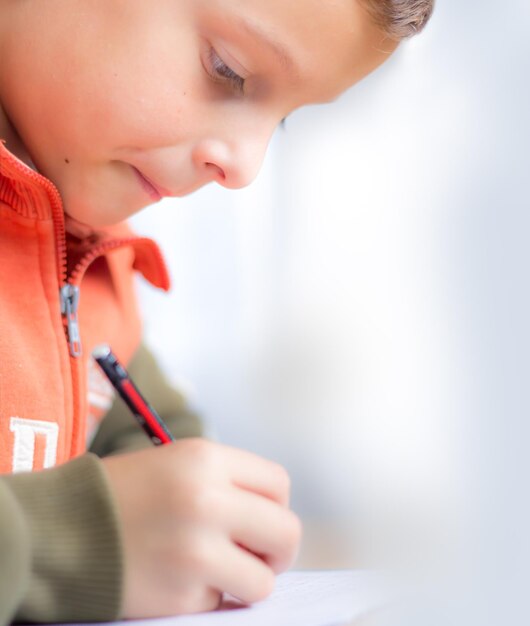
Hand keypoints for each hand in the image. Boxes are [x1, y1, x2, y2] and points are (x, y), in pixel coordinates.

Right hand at [101, 438, 301, 617]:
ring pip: (264, 580)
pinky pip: (221, 602)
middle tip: (261, 556)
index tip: (260, 520)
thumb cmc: (125, 494)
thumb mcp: (178, 463)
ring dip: (248, 580)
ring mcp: (195, 550)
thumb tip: (273, 518)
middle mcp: (207, 500)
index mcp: (206, 459)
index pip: (279, 484)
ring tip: (221, 571)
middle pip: (286, 532)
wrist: (61, 529)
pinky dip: (207, 596)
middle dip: (279, 550)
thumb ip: (228, 482)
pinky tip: (179, 579)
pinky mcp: (180, 594)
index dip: (275, 505)